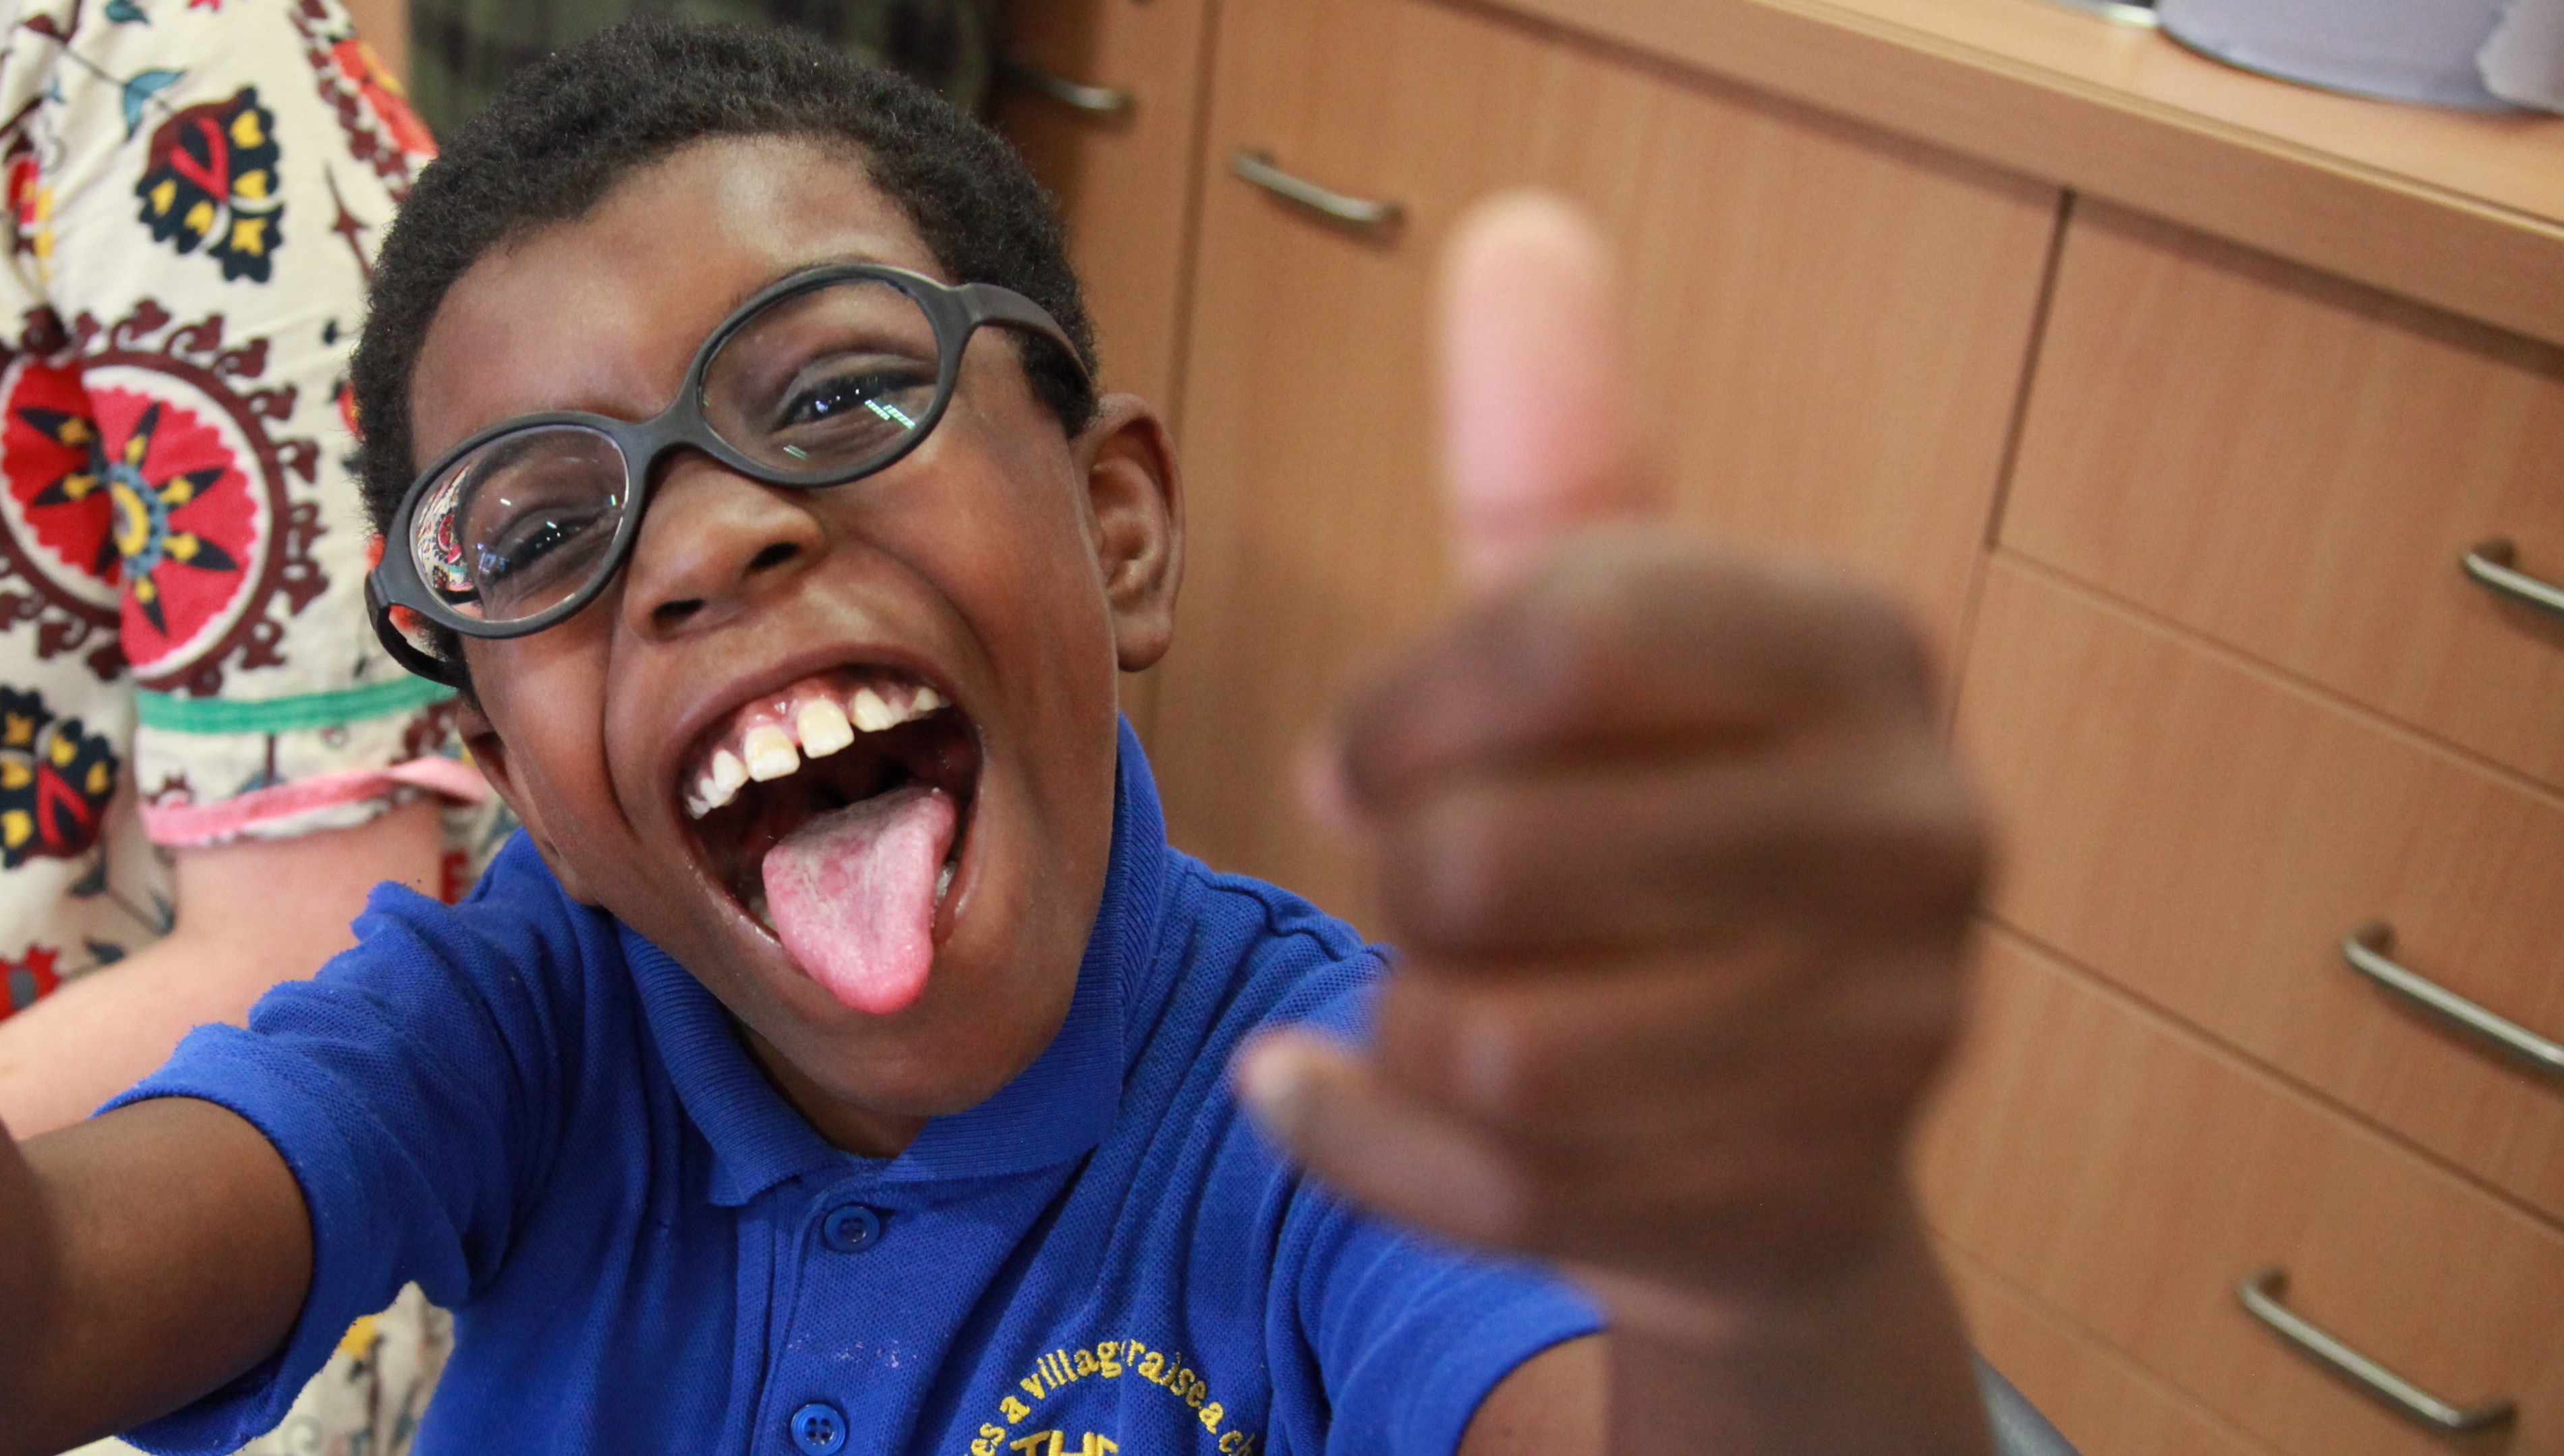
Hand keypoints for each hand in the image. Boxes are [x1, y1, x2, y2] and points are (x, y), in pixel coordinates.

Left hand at [1234, 195, 1984, 1325]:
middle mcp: (1911, 836)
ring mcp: (1874, 1039)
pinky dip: (1362, 1138)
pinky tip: (1326, 1087)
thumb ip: (1555, 456)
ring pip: (1488, 1043)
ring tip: (1442, 983)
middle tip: (1423, 878)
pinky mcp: (1787, 1204)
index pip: (1559, 632)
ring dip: (1405, 1012)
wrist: (1789, 1116)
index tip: (1368, 744)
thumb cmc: (1664, 823)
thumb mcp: (1615, 627)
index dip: (1399, 701)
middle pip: (1490, 859)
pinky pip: (1489, 1187)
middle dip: (1397, 873)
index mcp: (1858, 648)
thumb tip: (1516, 238)